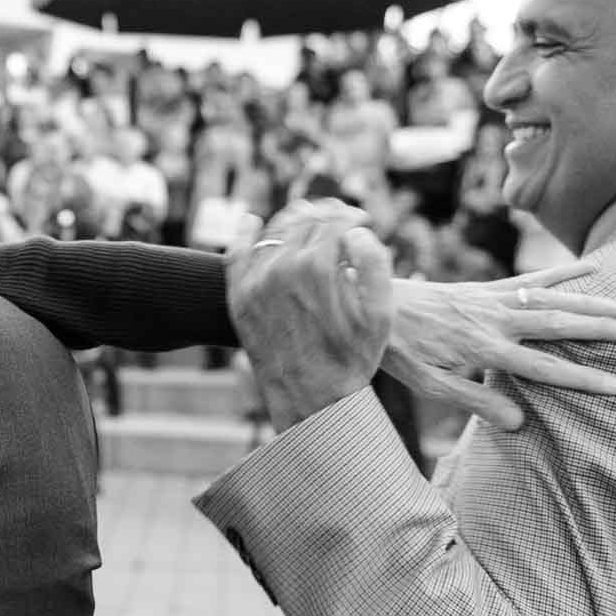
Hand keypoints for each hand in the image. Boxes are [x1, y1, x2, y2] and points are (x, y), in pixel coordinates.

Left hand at [225, 201, 393, 429]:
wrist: (312, 401)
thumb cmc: (352, 359)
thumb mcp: (381, 314)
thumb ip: (376, 263)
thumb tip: (357, 231)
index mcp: (316, 268)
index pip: (333, 221)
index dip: (350, 215)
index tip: (361, 219)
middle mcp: (280, 269)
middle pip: (303, 222)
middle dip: (325, 214)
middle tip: (337, 216)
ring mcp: (255, 283)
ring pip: (271, 232)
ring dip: (292, 220)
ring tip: (307, 219)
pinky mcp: (239, 298)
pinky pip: (235, 254)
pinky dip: (244, 233)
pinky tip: (252, 222)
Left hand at [382, 263, 615, 430]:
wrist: (371, 306)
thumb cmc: (399, 353)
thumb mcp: (430, 385)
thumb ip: (475, 401)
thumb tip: (521, 423)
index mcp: (483, 349)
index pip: (543, 368)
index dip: (583, 379)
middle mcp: (493, 321)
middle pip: (558, 325)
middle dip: (603, 330)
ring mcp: (490, 300)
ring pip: (550, 299)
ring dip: (591, 303)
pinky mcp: (484, 288)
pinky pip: (528, 279)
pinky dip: (561, 274)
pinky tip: (592, 269)